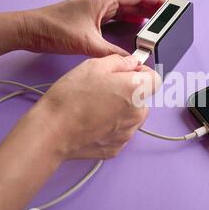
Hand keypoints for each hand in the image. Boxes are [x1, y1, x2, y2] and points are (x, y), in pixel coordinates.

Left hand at [20, 0, 164, 56]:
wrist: (32, 31)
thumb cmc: (54, 29)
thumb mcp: (88, 43)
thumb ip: (112, 53)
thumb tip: (131, 61)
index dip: (154, 0)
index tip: (168, 5)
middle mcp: (102, 2)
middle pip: (133, 2)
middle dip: (150, 9)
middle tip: (166, 18)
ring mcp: (97, 10)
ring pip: (125, 10)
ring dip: (140, 16)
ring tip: (155, 25)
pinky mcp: (92, 19)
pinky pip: (116, 18)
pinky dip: (128, 23)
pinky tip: (135, 29)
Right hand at [26, 54, 160, 160]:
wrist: (52, 131)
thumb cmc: (71, 98)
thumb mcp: (94, 66)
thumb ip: (120, 61)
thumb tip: (132, 63)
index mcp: (136, 90)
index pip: (155, 79)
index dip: (143, 73)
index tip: (129, 72)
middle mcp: (138, 113)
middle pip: (142, 99)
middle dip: (129, 92)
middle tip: (104, 89)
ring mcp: (128, 133)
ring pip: (132, 116)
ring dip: (121, 110)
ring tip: (95, 107)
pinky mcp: (117, 147)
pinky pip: (120, 132)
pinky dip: (111, 127)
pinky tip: (93, 122)